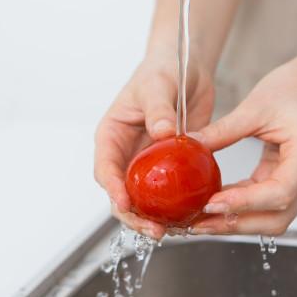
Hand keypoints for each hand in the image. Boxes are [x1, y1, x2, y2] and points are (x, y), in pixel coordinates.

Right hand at [94, 54, 213, 239]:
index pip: (105, 169)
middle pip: (122, 193)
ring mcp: (147, 163)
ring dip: (155, 218)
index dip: (113, 189)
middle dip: (135, 215)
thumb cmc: (163, 70)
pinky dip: (176, 207)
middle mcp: (126, 155)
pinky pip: (169, 192)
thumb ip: (159, 108)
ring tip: (174, 230)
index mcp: (112, 136)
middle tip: (155, 230)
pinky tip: (190, 217)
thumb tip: (161, 132)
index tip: (126, 203)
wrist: (187, 67)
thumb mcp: (158, 86)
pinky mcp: (169, 167)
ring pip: (145, 199)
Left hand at [190, 57, 296, 235]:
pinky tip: (212, 206)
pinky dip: (238, 209)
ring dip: (234, 223)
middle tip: (198, 223)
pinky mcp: (285, 183)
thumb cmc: (293, 91)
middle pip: (276, 218)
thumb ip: (223, 130)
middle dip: (236, 225)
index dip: (244, 203)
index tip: (211, 204)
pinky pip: (262, 205)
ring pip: (269, 219)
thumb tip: (189, 146)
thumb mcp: (254, 107)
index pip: (280, 192)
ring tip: (200, 220)